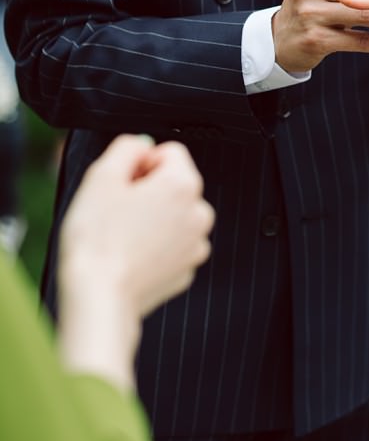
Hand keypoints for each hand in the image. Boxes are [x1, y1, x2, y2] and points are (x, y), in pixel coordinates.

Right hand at [57, 137, 214, 388]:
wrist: (99, 296)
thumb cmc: (96, 239)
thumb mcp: (101, 177)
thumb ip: (126, 148)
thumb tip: (141, 145)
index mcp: (183, 185)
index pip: (170, 152)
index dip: (140, 162)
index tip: (121, 182)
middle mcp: (200, 213)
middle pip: (174, 185)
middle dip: (147, 191)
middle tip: (116, 210)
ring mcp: (196, 244)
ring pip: (173, 216)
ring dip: (152, 219)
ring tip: (121, 236)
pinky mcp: (186, 270)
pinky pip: (171, 246)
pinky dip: (154, 247)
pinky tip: (129, 256)